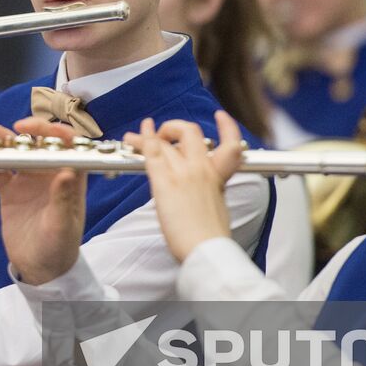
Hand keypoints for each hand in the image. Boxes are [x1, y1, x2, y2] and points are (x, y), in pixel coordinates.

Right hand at [0, 117, 86, 285]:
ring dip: (4, 141)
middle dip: (29, 131)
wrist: (40, 270)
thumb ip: (63, 199)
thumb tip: (67, 171)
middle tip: (16, 127)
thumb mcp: (63, 226)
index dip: (59, 133)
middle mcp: (49, 175)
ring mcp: (29, 182)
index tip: (45, 130)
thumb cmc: (61, 248)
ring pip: (17, 153)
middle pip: (40, 144)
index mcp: (70, 179)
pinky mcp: (10, 192)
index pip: (69, 147)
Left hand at [126, 110, 242, 263]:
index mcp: (218, 177)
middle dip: (175, 127)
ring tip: (134, 136)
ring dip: (147, 135)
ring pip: (164, 142)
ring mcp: (183, 173)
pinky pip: (151, 154)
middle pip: (190, 132)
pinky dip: (142, 141)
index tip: (219, 117)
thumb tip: (202, 192)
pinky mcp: (164, 182)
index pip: (231, 143)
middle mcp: (202, 169)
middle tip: (164, 135)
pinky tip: (134, 137)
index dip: (227, 126)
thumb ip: (210, 192)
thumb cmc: (211, 236)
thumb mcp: (218, 208)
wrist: (207, 248)